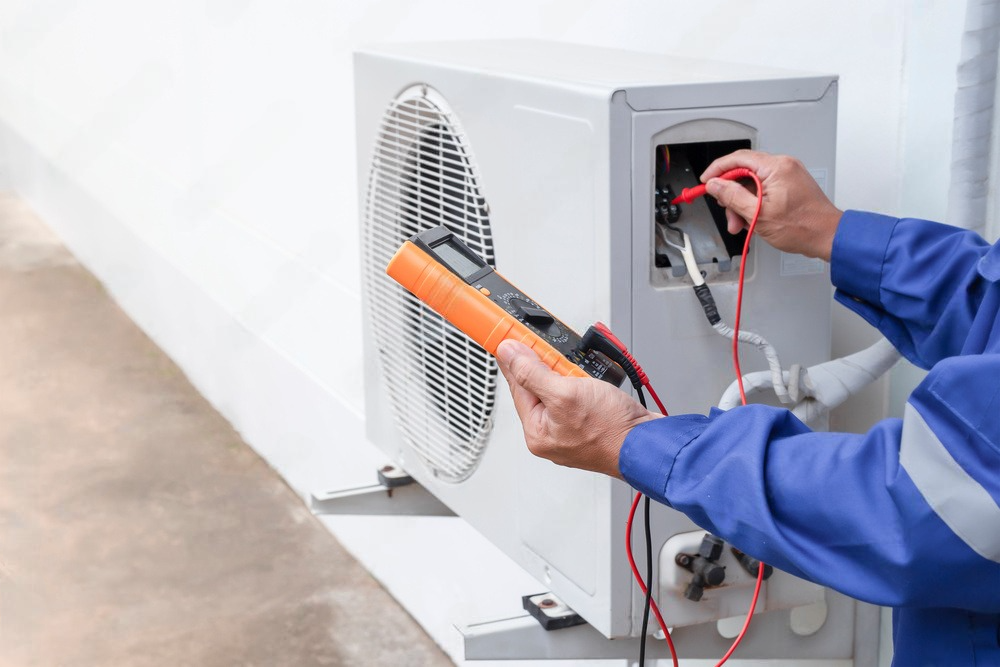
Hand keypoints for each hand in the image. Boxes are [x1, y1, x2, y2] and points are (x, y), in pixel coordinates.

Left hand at [495, 340, 660, 477]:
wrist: (649, 443)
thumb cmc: (612, 430)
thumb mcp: (565, 393)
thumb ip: (532, 373)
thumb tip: (509, 354)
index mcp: (537, 431)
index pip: (516, 385)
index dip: (515, 358)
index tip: (509, 338)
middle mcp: (551, 433)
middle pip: (537, 385)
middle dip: (549, 366)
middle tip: (560, 357)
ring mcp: (571, 428)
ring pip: (560, 387)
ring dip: (570, 373)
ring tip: (583, 375)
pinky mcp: (590, 422)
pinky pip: (578, 394)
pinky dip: (583, 382)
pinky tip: (592, 380)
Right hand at [701, 149, 842, 260]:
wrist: (827, 236)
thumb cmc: (802, 227)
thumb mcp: (758, 214)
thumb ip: (732, 196)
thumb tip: (715, 185)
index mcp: (776, 167)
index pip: (738, 159)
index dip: (717, 170)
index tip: (706, 182)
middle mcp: (783, 165)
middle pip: (744, 172)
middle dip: (731, 193)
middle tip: (726, 211)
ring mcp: (788, 174)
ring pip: (753, 182)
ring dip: (742, 202)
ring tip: (740, 223)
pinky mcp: (790, 183)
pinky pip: (764, 188)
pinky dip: (754, 202)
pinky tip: (752, 218)